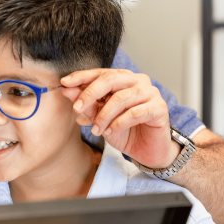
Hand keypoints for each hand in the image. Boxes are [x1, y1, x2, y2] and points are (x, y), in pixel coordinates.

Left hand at [60, 69, 178, 167]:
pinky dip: (119, 123)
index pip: (100, 73)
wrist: (145, 151)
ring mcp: (151, 93)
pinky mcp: (159, 108)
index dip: (81, 77)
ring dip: (104, 115)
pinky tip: (110, 131)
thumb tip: (67, 90)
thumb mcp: (99, 118)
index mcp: (123, 78)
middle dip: (90, 94)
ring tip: (96, 130)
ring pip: (121, 98)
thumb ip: (86, 103)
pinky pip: (134, 112)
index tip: (64, 83)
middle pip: (110, 80)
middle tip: (76, 108)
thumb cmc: (123, 131)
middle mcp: (138, 80)